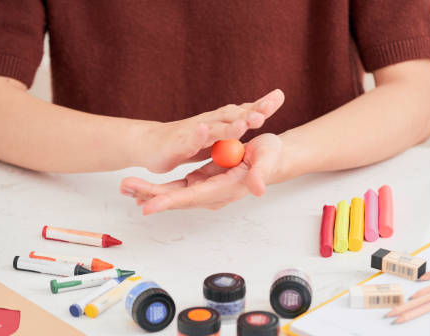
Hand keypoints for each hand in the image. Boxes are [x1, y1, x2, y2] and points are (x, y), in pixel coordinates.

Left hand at [120, 133, 284, 213]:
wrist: (273, 158)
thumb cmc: (272, 157)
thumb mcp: (268, 159)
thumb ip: (262, 174)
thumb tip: (258, 189)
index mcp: (225, 188)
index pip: (193, 197)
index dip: (170, 201)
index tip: (148, 206)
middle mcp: (213, 193)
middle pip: (177, 198)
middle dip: (150, 195)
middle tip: (125, 188)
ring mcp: (206, 188)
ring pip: (174, 194)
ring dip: (149, 192)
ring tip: (125, 186)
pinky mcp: (203, 180)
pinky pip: (177, 188)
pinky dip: (158, 188)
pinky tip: (141, 187)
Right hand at [138, 89, 283, 172]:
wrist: (150, 143)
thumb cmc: (185, 140)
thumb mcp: (215, 137)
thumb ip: (235, 129)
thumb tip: (257, 116)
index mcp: (219, 122)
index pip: (243, 111)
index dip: (260, 105)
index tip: (278, 96)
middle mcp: (208, 122)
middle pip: (232, 115)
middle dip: (249, 112)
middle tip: (267, 110)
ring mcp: (194, 132)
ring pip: (214, 128)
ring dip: (228, 126)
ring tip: (244, 123)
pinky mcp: (179, 143)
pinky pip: (189, 139)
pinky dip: (196, 135)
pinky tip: (204, 130)